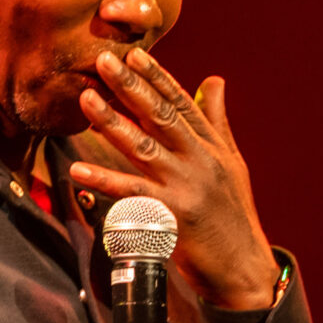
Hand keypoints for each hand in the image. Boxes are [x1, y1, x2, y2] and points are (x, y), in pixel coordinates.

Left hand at [68, 48, 281, 311]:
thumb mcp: (233, 164)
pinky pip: (133, 194)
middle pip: (162, 117)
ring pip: (144, 148)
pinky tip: (78, 169)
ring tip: (86, 98)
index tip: (134, 53)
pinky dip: (105, 181)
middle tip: (104, 61)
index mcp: (213, 147)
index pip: (183, 104)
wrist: (244, 269)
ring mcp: (188, 188)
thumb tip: (214, 80)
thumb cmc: (234, 216)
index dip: (157, 77)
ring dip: (112, 122)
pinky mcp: (174, 216)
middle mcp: (201, 162)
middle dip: (131, 87)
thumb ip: (217, 121)